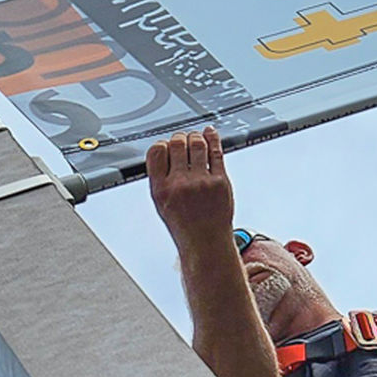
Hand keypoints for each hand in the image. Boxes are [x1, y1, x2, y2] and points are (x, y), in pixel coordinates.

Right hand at [147, 127, 233, 250]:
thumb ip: (161, 178)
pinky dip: (212, 138)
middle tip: (182, 141)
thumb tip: (164, 150)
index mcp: (161, 190)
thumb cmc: (185, 225)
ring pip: (196, 143)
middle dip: (179, 138)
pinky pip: (215, 151)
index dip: (162, 144)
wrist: (207, 243)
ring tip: (195, 140)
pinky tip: (210, 133)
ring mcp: (201, 182)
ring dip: (195, 137)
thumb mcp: (162, 204)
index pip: (156, 152)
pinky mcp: (220, 181)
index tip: (166, 145)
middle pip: (177, 144)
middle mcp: (180, 184)